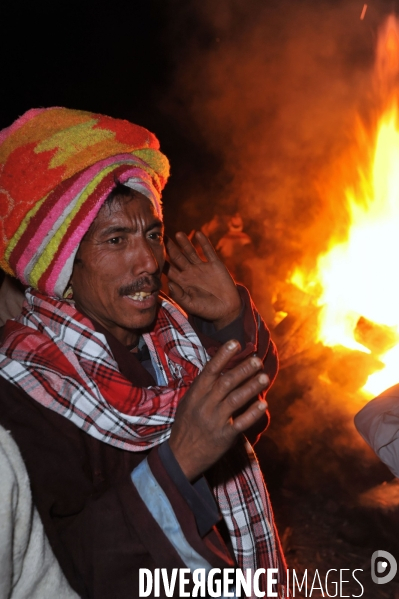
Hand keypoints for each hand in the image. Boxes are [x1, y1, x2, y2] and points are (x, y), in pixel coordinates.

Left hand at [166, 231, 240, 329]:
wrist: (227, 310)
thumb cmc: (206, 310)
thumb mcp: (190, 305)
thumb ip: (179, 295)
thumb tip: (169, 283)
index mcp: (182, 282)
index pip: (169, 269)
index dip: (162, 261)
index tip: (153, 252)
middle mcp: (191, 272)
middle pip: (177, 257)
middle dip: (170, 247)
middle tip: (161, 236)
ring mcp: (202, 267)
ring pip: (191, 252)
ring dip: (185, 243)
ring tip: (178, 234)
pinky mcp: (215, 265)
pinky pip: (208, 251)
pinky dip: (204, 243)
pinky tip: (199, 234)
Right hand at [168, 339, 269, 480]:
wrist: (180, 458)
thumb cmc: (186, 426)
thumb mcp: (188, 403)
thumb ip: (203, 388)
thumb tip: (221, 369)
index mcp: (195, 394)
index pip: (210, 370)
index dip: (223, 356)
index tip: (236, 343)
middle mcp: (204, 405)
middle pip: (226, 382)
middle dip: (243, 370)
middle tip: (257, 360)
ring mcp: (214, 421)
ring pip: (235, 400)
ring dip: (251, 387)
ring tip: (264, 377)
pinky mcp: (223, 437)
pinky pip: (240, 423)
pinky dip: (252, 413)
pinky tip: (263, 404)